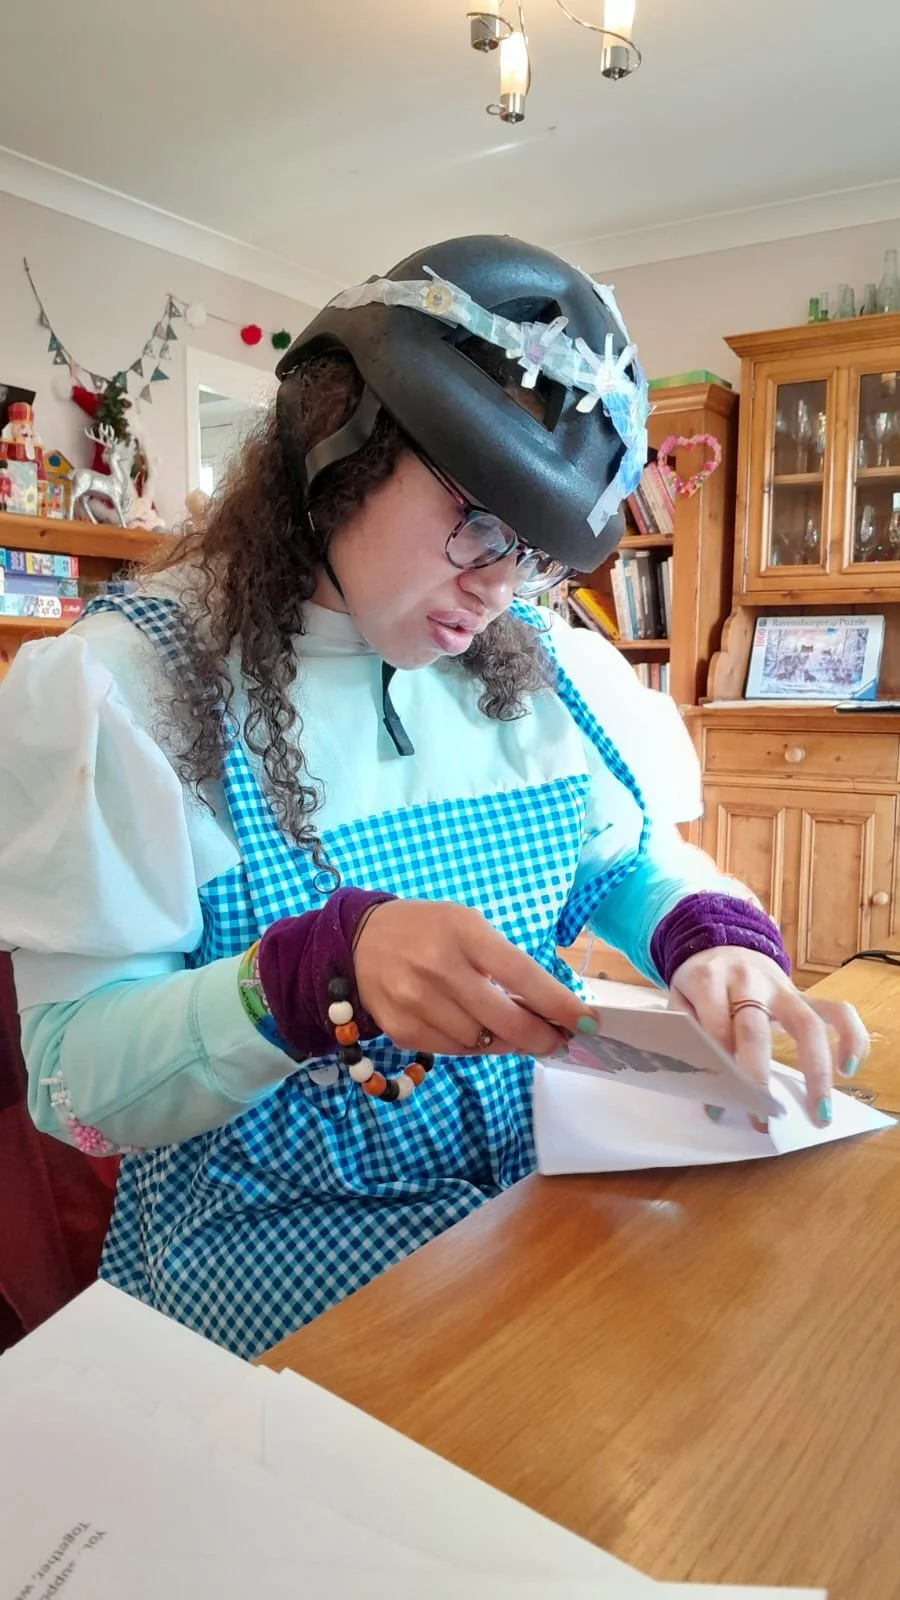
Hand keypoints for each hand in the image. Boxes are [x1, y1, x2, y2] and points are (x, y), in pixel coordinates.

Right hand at [353, 899, 593, 1058]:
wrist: (359, 938)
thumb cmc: (430, 929)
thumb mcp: (470, 927)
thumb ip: (505, 966)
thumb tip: (546, 1012)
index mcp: (464, 932)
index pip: (522, 975)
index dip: (559, 1004)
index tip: (587, 1023)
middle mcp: (438, 967)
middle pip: (505, 1021)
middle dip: (541, 1038)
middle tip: (557, 1042)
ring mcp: (415, 1001)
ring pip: (481, 1043)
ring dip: (507, 1043)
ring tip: (516, 1033)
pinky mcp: (400, 1029)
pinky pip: (452, 1051)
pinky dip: (473, 1046)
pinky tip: (478, 1032)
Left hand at [669, 947, 868, 1129]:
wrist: (720, 941)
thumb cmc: (699, 982)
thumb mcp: (679, 998)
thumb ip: (686, 1029)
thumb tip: (700, 1075)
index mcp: (710, 981)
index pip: (716, 1028)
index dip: (718, 1068)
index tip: (717, 1108)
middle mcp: (749, 981)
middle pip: (757, 1029)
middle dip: (759, 1077)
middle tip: (762, 1119)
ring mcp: (782, 987)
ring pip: (806, 1023)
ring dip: (816, 1069)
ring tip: (819, 1110)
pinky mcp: (804, 993)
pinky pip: (837, 1010)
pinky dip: (851, 1037)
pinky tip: (848, 1069)